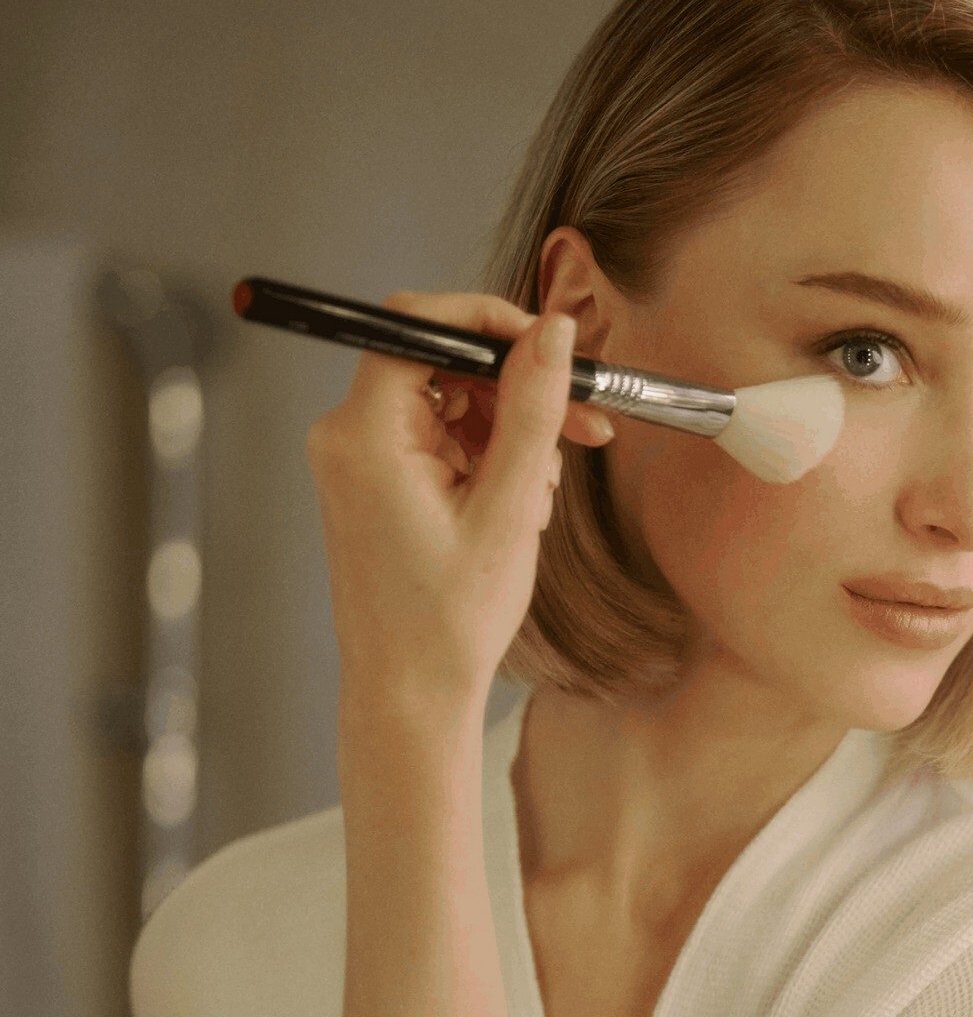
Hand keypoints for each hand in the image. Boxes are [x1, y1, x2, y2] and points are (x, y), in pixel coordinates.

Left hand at [305, 292, 616, 725]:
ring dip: (506, 430)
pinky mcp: (373, 480)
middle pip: (440, 361)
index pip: (420, 324)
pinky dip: (484, 456)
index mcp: (365, 434)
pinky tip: (514, 504)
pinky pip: (436, 437)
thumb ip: (530, 410)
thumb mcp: (508, 510)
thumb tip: (551, 331)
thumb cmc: (448, 622)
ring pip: (446, 400)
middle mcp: (347, 435)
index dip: (490, 323)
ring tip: (540, 495)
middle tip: (580, 426)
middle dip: (514, 387)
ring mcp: (357, 458)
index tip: (550, 347)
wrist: (409, 693)